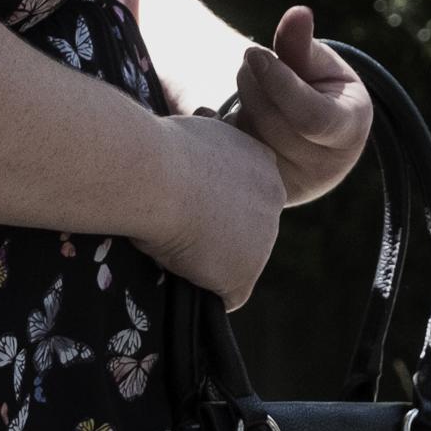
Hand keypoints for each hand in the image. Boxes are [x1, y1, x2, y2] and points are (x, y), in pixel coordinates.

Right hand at [144, 107, 284, 308]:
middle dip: (216, 231)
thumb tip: (200, 146)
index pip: (246, 192)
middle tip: (175, 219)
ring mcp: (266, 238)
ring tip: (171, 237)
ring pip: (234, 260)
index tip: (187, 197)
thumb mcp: (193, 135)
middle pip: (246, 228)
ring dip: (205, 259)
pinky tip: (177, 266)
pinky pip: (225, 295)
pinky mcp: (246, 274)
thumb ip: (208, 152)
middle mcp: (275, 196)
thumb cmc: (158, 149)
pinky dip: (200, 288)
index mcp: (262, 160)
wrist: (155, 175)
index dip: (214, 201)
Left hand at [231, 7, 372, 206]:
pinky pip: (228, 159)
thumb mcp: (318, 64)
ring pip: (248, 141)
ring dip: (238, 105)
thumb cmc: (319, 89)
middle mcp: (324, 168)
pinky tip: (217, 113)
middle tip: (250, 60)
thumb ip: (302, 43)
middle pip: (273, 124)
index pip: (310, 115)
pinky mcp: (260, 194)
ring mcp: (291, 187)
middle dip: (253, 85)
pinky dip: (217, 130)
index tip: (253, 52)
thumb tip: (298, 12)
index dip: (279, 82)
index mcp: (348, 130)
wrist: (311, 135)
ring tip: (249, 85)